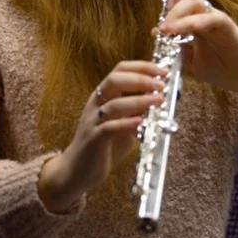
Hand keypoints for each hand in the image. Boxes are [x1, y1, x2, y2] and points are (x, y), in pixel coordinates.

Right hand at [37, 61, 166, 213]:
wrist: (76, 171)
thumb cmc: (102, 147)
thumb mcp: (123, 125)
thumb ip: (137, 113)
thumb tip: (159, 101)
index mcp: (102, 96)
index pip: (120, 70)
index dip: (141, 67)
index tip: (162, 70)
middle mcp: (96, 104)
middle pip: (114, 80)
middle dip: (140, 79)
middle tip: (161, 84)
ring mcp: (93, 121)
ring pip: (114, 104)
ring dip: (139, 100)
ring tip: (157, 101)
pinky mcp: (93, 139)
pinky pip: (109, 128)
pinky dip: (126, 123)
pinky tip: (140, 122)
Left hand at [158, 0, 237, 105]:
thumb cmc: (223, 68)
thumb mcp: (193, 60)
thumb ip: (177, 44)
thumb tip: (157, 31)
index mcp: (197, 20)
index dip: (168, 4)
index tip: (159, 27)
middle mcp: (206, 15)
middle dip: (170, 8)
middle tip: (163, 29)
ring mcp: (217, 19)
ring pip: (196, 0)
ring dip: (178, 14)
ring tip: (168, 30)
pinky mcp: (229, 27)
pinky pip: (213, 18)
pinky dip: (197, 21)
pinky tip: (186, 29)